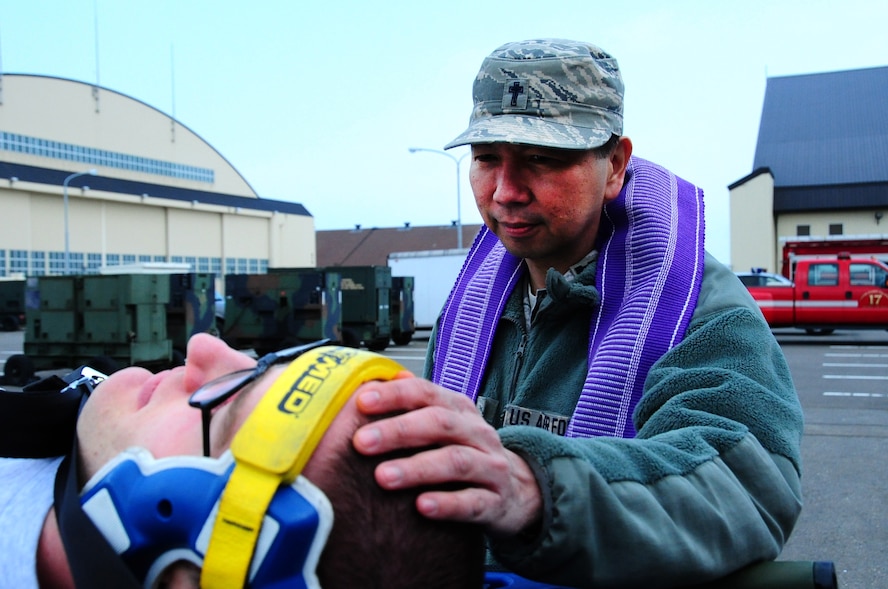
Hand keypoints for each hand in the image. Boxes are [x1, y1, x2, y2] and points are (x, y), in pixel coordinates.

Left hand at [352, 377, 541, 536]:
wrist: (515, 490)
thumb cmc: (467, 452)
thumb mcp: (444, 423)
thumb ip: (412, 403)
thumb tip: (375, 378)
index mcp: (459, 410)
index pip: (426, 393)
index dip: (394, 395)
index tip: (361, 402)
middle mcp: (477, 433)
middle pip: (439, 424)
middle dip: (398, 431)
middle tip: (362, 442)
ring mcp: (490, 467)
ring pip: (456, 462)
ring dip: (417, 468)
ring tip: (383, 477)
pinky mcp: (495, 503)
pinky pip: (472, 502)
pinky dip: (447, 504)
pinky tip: (422, 507)